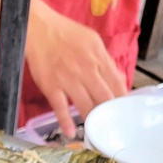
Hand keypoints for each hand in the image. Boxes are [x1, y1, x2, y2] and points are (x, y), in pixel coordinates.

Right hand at [26, 0, 126, 138]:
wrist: (39, 29)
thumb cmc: (66, 34)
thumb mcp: (92, 41)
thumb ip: (104, 60)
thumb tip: (116, 79)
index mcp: (98, 57)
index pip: (117, 84)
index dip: (122, 100)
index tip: (123, 111)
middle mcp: (86, 70)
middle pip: (104, 98)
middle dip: (110, 114)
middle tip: (111, 124)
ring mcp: (68, 80)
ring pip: (86, 106)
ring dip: (92, 120)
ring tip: (95, 130)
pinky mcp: (51, 87)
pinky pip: (60, 109)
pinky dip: (66, 123)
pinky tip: (71, 133)